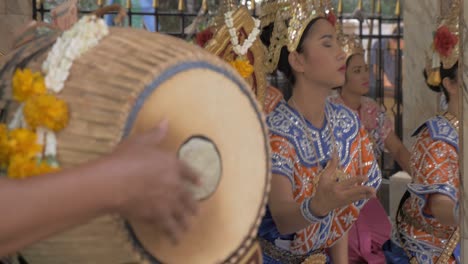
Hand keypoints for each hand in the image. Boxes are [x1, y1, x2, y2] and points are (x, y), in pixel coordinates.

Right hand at [106, 120, 199, 243]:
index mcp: (173, 164)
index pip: (190, 172)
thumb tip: (165, 120)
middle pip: (189, 197)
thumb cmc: (124, 159)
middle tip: (196, 210)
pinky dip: (174, 234)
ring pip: (183, 214)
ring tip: (187, 226)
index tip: (201, 183)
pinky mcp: (158, 216)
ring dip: (186, 221)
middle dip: (193, 205)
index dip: (196, 178)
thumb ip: (156, 133)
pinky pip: (170, 227)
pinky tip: (175, 239)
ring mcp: (168, 201)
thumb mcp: (140, 142)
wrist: (113, 182)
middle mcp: (175, 184)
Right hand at [309, 154, 375, 215]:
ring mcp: (345, 200)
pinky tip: (369, 195)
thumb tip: (335, 154)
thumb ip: (331, 166)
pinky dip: (363, 197)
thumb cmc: (321, 190)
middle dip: (365, 191)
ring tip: (374, 193)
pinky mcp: (347, 203)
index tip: (366, 177)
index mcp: (336, 187)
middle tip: (373, 189)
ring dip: (367, 195)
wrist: (319, 205)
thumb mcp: (324, 178)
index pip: (349, 183)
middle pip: (356, 192)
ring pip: (358, 197)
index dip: (358, 180)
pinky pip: (357, 199)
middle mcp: (342, 194)